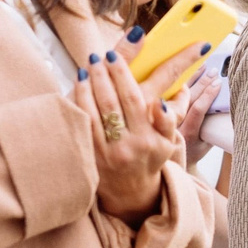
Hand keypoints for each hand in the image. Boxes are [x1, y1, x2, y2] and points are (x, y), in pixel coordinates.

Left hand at [74, 52, 176, 218]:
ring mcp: (106, 151)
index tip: (114, 56)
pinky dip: (79, 100)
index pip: (134, 99)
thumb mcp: (167, 143)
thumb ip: (168, 121)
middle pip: (111, 101)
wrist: (129, 192)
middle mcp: (127, 145)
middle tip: (99, 55)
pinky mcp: (90, 155)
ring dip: (89, 84)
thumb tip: (161, 101)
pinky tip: (79, 85)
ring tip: (89, 64)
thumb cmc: (150, 159)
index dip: (122, 75)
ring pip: (94, 110)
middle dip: (104, 75)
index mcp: (149, 138)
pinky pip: (82, 122)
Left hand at [168, 65, 219, 170]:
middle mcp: (171, 123)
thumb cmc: (192, 151)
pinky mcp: (153, 109)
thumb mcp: (205, 144)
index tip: (219, 83)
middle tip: (214, 70)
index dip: (208, 95)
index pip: (197, 110)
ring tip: (202, 66)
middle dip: (202, 82)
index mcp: (186, 134)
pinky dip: (176, 79)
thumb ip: (214, 128)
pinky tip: (184, 69)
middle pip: (187, 97)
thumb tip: (226, 107)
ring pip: (175, 90)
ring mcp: (160, 115)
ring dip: (190, 77)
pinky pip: (165, 89)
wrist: (168, 160)